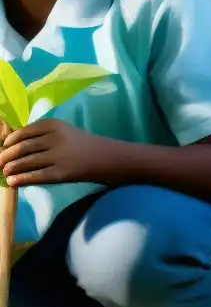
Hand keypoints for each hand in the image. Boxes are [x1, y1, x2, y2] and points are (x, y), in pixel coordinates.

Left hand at [0, 119, 116, 188]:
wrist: (105, 158)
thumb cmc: (80, 144)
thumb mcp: (63, 131)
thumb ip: (40, 135)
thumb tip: (10, 145)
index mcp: (54, 124)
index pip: (23, 132)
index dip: (9, 141)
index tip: (3, 146)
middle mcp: (55, 138)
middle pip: (22, 148)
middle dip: (5, 156)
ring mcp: (58, 156)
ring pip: (25, 162)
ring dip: (11, 168)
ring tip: (4, 172)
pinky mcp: (61, 173)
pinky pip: (35, 176)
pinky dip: (20, 179)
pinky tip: (12, 182)